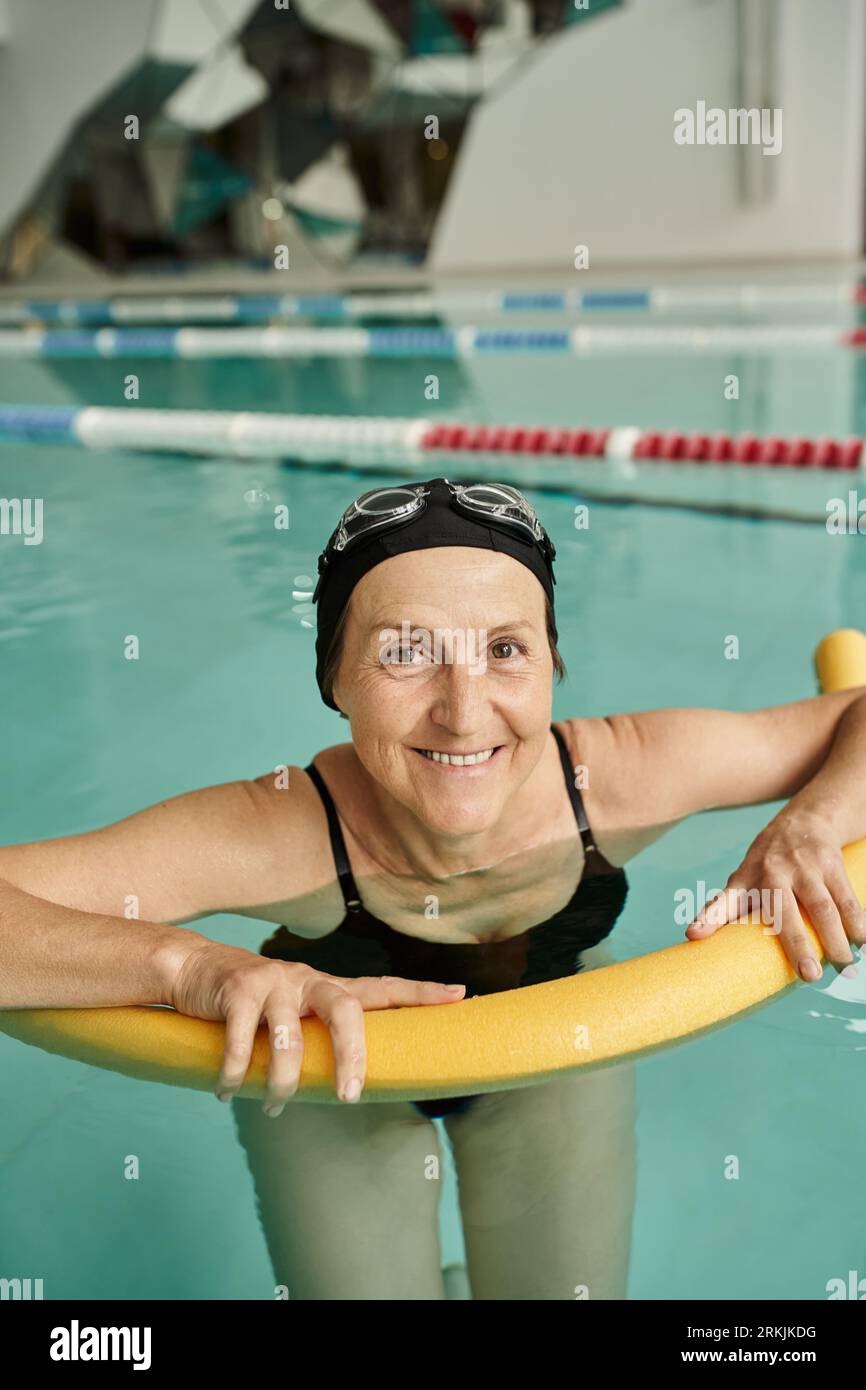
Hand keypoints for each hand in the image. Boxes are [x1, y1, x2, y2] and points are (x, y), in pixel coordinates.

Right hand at [164, 937, 464, 1114]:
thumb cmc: (252, 1004)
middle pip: (345, 1010)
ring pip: (290, 1038)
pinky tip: (227, 1091)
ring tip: (273, 1106)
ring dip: (281, 1082)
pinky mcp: (238, 989)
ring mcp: (273, 981)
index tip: (461, 994)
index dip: (421, 993)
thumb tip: (346, 1085)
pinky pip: (243, 1040)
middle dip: (351, 1056)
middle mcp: (307, 980)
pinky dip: (235, 1074)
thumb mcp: (291, 1016)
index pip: (382, 988)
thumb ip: (317, 1040)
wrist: (193, 967)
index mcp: (327, 988)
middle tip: (349, 1097)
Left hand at [685, 809, 864, 981]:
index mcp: (745, 880)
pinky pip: (847, 899)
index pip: (723, 901)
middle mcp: (773, 872)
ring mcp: (804, 867)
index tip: (693, 935)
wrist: (805, 819)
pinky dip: (857, 922)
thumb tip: (694, 937)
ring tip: (845, 967)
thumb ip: (724, 907)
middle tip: (809, 976)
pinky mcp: (831, 864)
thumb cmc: (767, 862)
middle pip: (785, 913)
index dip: (708, 918)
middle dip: (797, 944)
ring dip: (837, 939)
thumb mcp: (742, 878)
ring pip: (824, 908)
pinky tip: (863, 942)